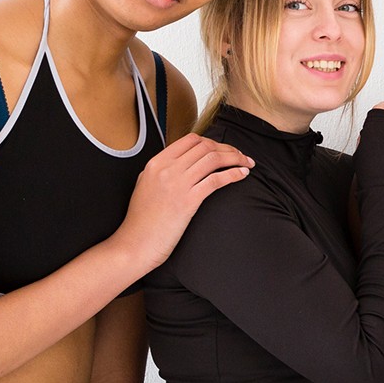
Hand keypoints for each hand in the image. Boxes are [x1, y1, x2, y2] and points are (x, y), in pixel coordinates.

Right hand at [113, 133, 254, 269]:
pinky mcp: (188, 201)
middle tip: (241, 156)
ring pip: (213, 159)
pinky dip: (233, 174)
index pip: (191, 140)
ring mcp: (177, 184)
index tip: (224, 149)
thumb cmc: (142, 219)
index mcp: (156, 162)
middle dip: (228, 149)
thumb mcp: (146, 184)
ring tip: (247, 163)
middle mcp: (167, 169)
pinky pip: (216, 180)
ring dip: (235, 158)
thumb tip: (183, 161)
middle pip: (206, 147)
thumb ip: (163, 170)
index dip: (213, 141)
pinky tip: (243, 175)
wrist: (136, 243)